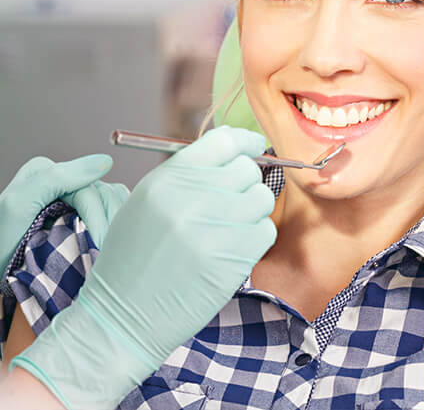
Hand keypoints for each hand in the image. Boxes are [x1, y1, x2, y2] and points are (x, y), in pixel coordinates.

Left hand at [0, 154, 115, 275]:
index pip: (89, 189)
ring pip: (112, 201)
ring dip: (114, 224)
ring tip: (108, 247)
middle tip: (106, 249)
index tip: (100, 243)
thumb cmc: (0, 242)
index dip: (97, 216)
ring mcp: (73, 197)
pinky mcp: (81, 213)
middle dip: (108, 222)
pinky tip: (109, 242)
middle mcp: (63, 179)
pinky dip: (114, 226)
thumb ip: (57, 177)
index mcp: (48, 171)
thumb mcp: (19, 205)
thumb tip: (106, 162)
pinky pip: (109, 213)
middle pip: (103, 194)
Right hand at [9, 126, 276, 409]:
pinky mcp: (232, 259)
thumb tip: (233, 142)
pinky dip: (255, 238)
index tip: (255, 145)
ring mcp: (214, 228)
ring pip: (261, 198)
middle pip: (246, 169)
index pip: (223, 142)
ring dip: (252, 211)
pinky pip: (265, 231)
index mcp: (168, 179)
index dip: (244, 141)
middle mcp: (192, 198)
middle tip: (230, 201)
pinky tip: (233, 248)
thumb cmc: (135, 257)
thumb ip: (187, 171)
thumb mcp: (146, 201)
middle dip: (244, 183)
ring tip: (228, 227)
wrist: (123, 317)